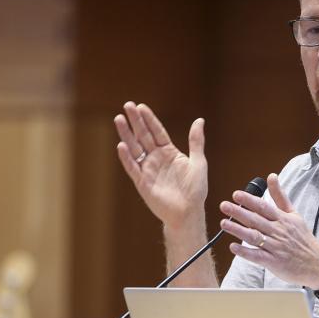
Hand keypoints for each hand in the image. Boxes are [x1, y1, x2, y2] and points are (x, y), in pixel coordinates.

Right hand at [114, 102, 207, 228]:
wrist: (189, 212)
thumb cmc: (195, 189)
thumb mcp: (199, 162)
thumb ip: (196, 141)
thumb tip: (199, 120)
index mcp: (169, 152)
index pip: (157, 131)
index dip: (149, 119)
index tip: (141, 106)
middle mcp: (156, 158)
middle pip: (143, 136)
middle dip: (136, 121)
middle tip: (127, 105)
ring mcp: (148, 169)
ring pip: (135, 148)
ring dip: (127, 134)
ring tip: (119, 119)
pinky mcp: (142, 182)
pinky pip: (133, 168)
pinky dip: (127, 157)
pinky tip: (121, 145)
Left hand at [219, 173, 318, 288]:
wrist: (318, 264)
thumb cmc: (303, 238)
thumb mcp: (294, 214)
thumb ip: (280, 196)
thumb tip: (271, 176)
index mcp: (283, 219)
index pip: (264, 207)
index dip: (249, 200)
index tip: (236, 195)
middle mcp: (279, 231)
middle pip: (256, 220)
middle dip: (239, 212)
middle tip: (224, 206)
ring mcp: (276, 247)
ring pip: (255, 237)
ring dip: (238, 230)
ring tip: (224, 224)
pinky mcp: (275, 262)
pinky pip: (258, 256)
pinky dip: (245, 252)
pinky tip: (234, 247)